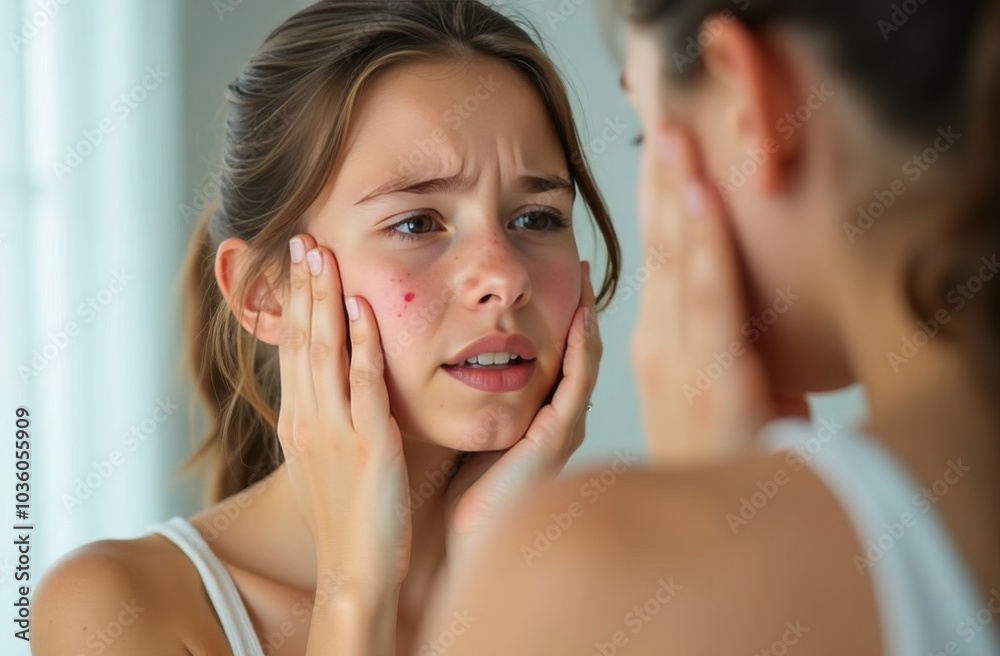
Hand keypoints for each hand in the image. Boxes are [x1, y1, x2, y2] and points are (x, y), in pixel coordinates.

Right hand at [276, 233, 410, 591]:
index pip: (292, 351)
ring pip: (324, 352)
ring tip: (322, 255)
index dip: (294, 305)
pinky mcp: (368, 443)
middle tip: (301, 240)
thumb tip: (334, 388)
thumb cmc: (348, 519)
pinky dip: (361, 342)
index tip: (295, 265)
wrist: (354, 569)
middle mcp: (308, 420)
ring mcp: (334, 430)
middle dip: (302, 288)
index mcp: (297, 424)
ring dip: (324, 299)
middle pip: (301, 340)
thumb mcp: (325, 462)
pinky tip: (361, 308)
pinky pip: (364, 382)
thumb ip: (328, 420)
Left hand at [442, 261, 601, 560]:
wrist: (464, 536)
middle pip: (579, 351)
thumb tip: (453, 350)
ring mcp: (564, 427)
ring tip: (584, 277)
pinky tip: (580, 317)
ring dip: (586, 317)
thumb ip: (473, 392)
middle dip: (581, 306)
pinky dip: (582, 348)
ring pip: (585, 360)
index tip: (555, 274)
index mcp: (540, 414)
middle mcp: (560, 418)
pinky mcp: (559, 437)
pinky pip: (577, 382)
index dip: (561, 314)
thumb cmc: (460, 485)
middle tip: (581, 264)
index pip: (559, 353)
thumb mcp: (470, 424)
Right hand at [631, 128, 803, 465]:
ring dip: (676, 194)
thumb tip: (732, 295)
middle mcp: (660, 344)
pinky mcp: (711, 374)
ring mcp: (680, 358)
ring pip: (676, 259)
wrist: (711, 530)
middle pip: (660, 249)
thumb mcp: (714, 394)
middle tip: (664, 124)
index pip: (659, 261)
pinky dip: (703, 243)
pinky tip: (700, 200)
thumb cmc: (724, 459)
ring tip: (674, 141)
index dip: (661, 204)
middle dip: (662, 184)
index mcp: (659, 346)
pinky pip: (707, 295)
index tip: (665, 154)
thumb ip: (714, 344)